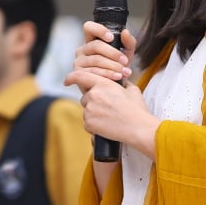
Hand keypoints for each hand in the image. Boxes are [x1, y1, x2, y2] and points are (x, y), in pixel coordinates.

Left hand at [64, 23, 160, 157]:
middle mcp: (93, 95)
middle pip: (85, 97)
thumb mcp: (131, 90)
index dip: (71, 77)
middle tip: (108, 108)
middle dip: (93, 101)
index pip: (80, 76)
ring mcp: (89, 110)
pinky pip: (88, 123)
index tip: (66, 81)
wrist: (138, 128)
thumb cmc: (137, 109)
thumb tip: (121, 82)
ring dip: (94, 113)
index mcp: (103, 84)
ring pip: (87, 110)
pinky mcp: (88, 123)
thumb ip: (122, 84)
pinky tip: (108, 126)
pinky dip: (95, 125)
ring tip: (111, 118)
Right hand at [68, 20, 134, 85]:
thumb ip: (128, 42)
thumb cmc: (117, 67)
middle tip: (125, 61)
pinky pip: (93, 72)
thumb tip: (125, 32)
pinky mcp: (78, 74)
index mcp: (92, 40)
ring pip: (96, 60)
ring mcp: (78, 62)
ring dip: (113, 66)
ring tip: (124, 71)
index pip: (89, 27)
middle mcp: (82, 49)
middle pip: (96, 45)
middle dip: (113, 53)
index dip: (99, 30)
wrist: (112, 87)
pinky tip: (117, 77)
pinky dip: (107, 74)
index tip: (112, 37)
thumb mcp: (126, 53)